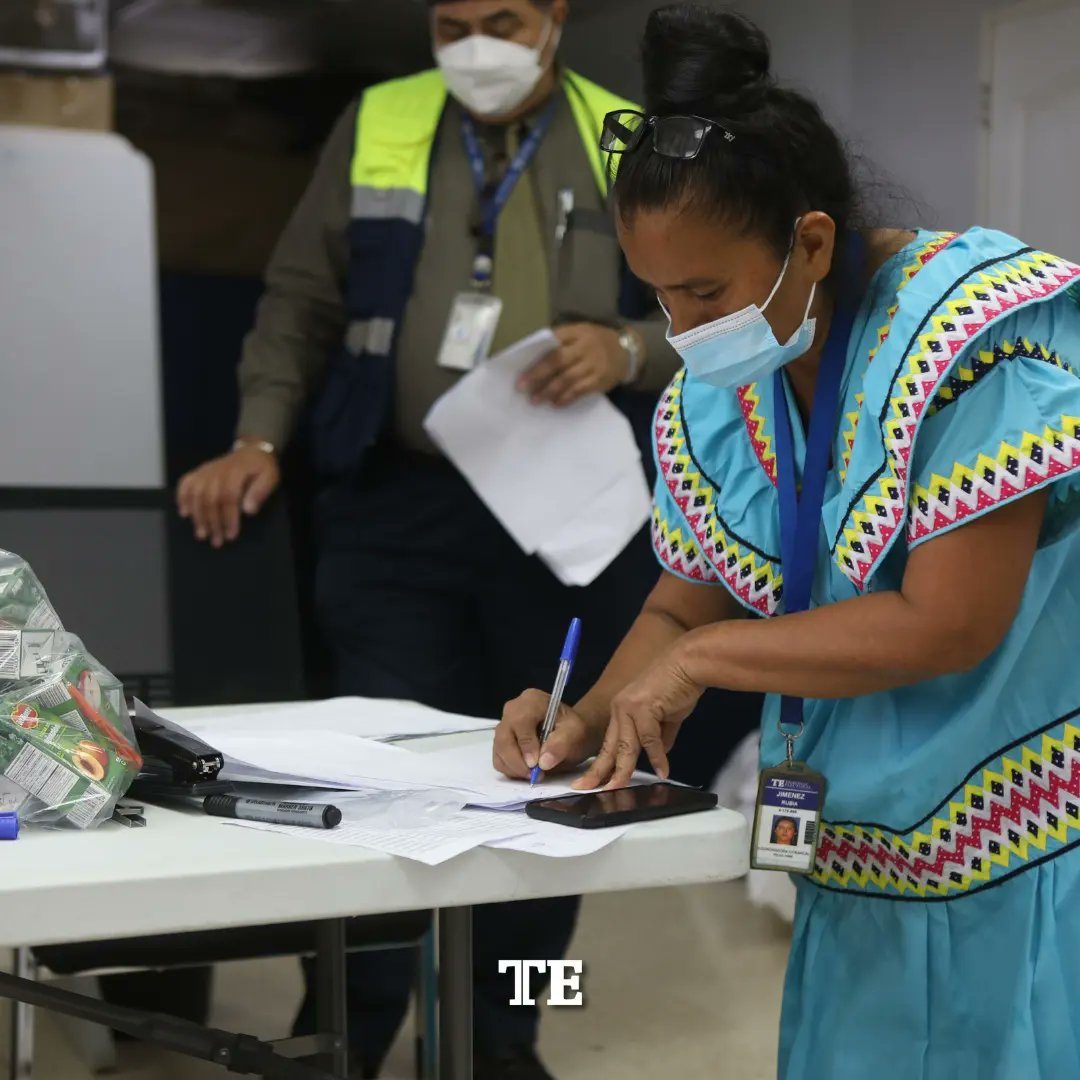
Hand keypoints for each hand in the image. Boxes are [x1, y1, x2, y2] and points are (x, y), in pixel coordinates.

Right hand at [176, 443, 280, 546]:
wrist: (252, 450)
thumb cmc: (261, 468)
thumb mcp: (269, 477)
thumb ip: (260, 492)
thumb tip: (248, 510)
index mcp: (235, 472)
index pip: (228, 497)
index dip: (228, 518)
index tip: (231, 535)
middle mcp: (217, 471)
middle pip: (210, 498)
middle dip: (212, 522)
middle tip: (216, 541)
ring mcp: (206, 471)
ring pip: (196, 494)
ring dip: (198, 516)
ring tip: (201, 534)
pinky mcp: (199, 472)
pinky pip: (186, 483)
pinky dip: (182, 498)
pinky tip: (184, 513)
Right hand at [493, 690, 604, 778]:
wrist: (570, 735)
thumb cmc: (573, 731)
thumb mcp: (576, 733)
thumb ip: (562, 744)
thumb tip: (544, 762)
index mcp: (532, 700)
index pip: (521, 721)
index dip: (526, 744)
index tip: (535, 764)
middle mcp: (513, 709)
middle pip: (504, 736)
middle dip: (517, 761)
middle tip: (534, 775)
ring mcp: (504, 725)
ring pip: (499, 749)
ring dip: (514, 768)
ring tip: (533, 775)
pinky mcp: (501, 742)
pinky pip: (498, 758)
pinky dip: (510, 770)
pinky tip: (526, 771)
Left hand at [517, 323, 629, 406]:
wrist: (627, 351)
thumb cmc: (595, 342)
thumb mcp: (581, 333)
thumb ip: (561, 341)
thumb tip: (534, 357)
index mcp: (577, 332)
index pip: (554, 342)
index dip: (537, 356)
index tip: (520, 370)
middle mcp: (585, 347)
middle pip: (558, 361)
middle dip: (538, 375)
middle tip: (522, 387)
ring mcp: (593, 364)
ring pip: (567, 379)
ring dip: (549, 390)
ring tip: (535, 400)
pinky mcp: (599, 380)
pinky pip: (580, 391)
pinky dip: (566, 398)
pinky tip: (555, 403)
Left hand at [574, 649, 703, 790]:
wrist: (687, 664)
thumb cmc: (677, 686)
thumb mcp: (664, 717)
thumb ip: (659, 737)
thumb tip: (659, 756)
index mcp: (621, 710)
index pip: (608, 742)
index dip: (601, 763)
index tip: (592, 780)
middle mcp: (620, 708)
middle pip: (609, 747)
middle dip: (598, 771)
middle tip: (585, 788)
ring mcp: (629, 708)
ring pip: (625, 747)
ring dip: (623, 771)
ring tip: (619, 789)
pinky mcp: (644, 708)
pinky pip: (649, 740)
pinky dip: (657, 757)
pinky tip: (663, 771)